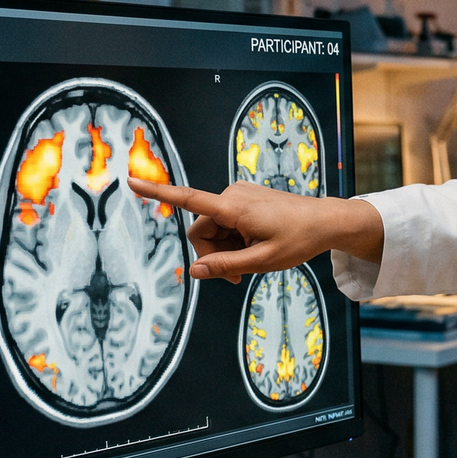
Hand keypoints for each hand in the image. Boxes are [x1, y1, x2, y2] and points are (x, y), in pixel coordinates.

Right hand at [127, 178, 383, 282]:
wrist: (325, 221)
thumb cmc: (298, 240)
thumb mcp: (263, 262)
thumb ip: (226, 267)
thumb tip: (194, 272)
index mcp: (233, 207)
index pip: (188, 200)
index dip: (158, 193)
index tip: (130, 181)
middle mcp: (231, 195)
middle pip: (201, 232)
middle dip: (213, 255)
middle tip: (239, 276)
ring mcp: (237, 195)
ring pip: (213, 231)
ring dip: (226, 249)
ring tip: (253, 259)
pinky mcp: (243, 199)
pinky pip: (225, 224)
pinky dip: (234, 239)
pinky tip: (255, 246)